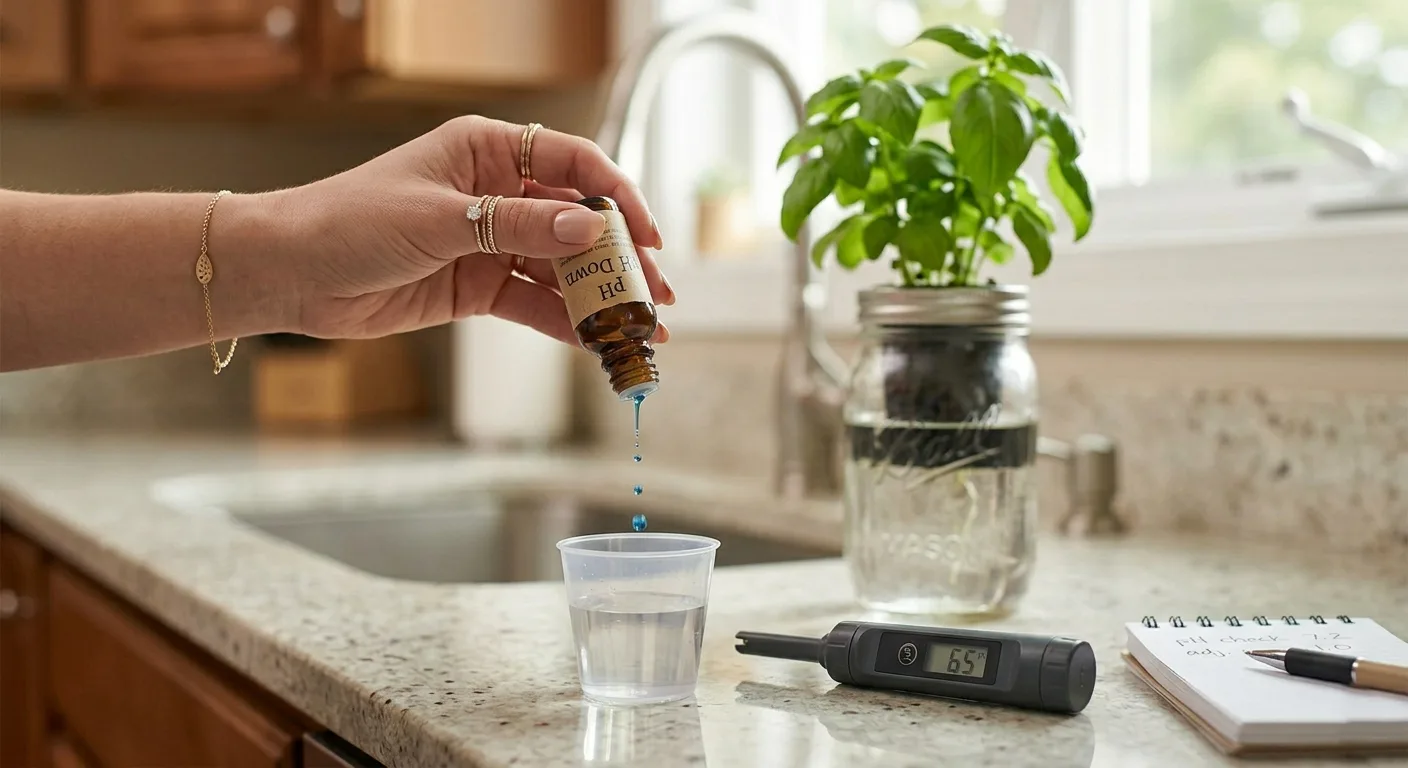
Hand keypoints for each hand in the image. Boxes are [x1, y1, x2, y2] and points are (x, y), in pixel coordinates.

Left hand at [264, 116, 674, 344]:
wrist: (292, 272)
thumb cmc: (351, 221)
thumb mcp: (441, 219)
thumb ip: (518, 226)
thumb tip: (591, 227)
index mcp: (488, 152)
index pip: (572, 164)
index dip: (617, 196)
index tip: (647, 235)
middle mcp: (496, 193)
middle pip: (576, 222)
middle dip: (619, 258)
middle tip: (657, 293)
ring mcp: (489, 243)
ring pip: (561, 268)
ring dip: (600, 297)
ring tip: (641, 328)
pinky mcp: (478, 287)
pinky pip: (534, 304)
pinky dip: (566, 323)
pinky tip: (597, 343)